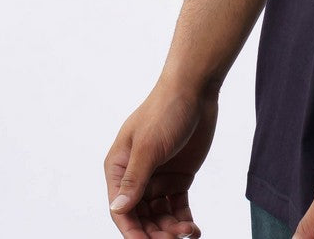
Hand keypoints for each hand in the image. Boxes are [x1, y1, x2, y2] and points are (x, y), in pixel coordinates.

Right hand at [104, 82, 217, 237]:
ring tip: (189, 232)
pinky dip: (184, 220)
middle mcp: (136, 176)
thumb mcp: (148, 146)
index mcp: (119, 167)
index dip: (132, 231)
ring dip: (171, 228)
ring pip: (159, 215)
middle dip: (155, 232)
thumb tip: (118, 209)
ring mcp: (158, 177)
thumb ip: (134, 179)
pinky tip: (194, 229)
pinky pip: (178, 207)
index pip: (121, 208)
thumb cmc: (164, 110)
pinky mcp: (179, 177)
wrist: (195, 89)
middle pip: (140, 216)